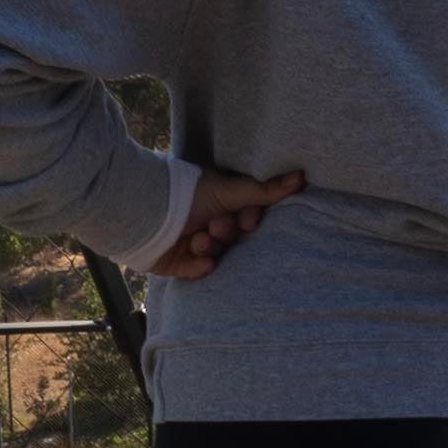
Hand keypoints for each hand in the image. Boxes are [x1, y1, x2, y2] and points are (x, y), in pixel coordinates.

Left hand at [151, 164, 298, 279]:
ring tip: (197, 239)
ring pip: (217, 255)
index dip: (249, 221)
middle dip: (226, 234)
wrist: (145, 213)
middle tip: (215, 226)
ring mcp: (192, 243)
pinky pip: (198, 271)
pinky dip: (198, 266)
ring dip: (210, 247)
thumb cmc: (186, 194)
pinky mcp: (178, 264)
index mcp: (219, 202)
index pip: (246, 217)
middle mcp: (207, 221)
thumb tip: (302, 176)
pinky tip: (196, 258)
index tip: (246, 220)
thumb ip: (265, 190)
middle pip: (233, 238)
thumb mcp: (230, 190)